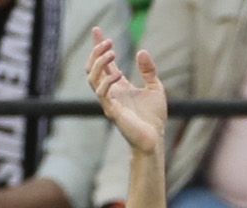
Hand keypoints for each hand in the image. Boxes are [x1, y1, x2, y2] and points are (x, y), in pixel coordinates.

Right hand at [88, 29, 167, 154]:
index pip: (104, 63)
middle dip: (96, 52)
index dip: (99, 46)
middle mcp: (110, 92)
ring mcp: (108, 101)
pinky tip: (118, 73)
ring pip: (92, 78)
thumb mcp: (155, 88)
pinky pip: (101, 93)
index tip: (97, 30)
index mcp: (118, 86)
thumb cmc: (154, 117)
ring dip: (99, 63)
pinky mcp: (111, 111)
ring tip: (112, 52)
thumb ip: (148, 71)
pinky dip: (107, 81)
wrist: (155, 139)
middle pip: (92, 67)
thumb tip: (142, 51)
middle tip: (108, 41)